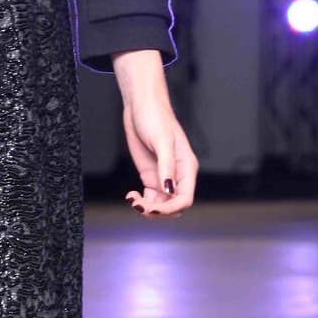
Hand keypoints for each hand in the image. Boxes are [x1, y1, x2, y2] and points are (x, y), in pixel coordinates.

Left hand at [121, 96, 197, 216]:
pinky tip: (131, 196)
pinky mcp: (150, 175)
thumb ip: (167, 167)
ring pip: (161, 204)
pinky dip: (141, 201)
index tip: (153, 209)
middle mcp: (177, 176)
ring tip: (132, 200)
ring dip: (147, 208)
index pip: (185, 198)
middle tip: (138, 205)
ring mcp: (163, 177)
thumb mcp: (162, 141)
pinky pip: (150, 197)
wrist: (141, 107)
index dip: (171, 208)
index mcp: (187, 168)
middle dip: (157, 210)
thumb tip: (170, 189)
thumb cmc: (156, 118)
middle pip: (173, 205)